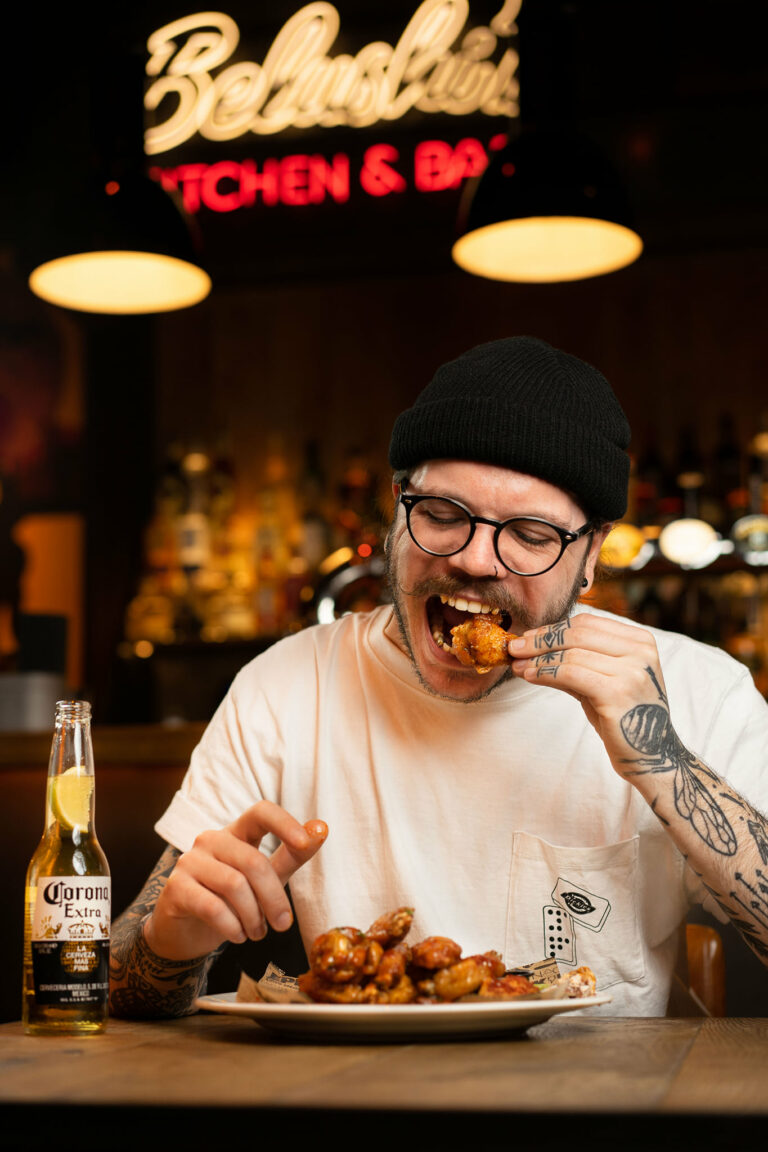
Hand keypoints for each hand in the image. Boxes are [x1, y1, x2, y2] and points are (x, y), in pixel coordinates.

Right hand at [144, 801, 327, 960]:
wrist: (186, 932)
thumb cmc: (230, 900)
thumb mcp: (266, 878)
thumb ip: (292, 855)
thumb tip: (321, 828)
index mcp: (236, 832)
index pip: (260, 812)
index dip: (284, 823)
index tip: (306, 842)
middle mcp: (211, 840)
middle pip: (253, 861)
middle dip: (274, 898)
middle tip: (283, 924)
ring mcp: (190, 861)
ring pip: (234, 885)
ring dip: (253, 916)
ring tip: (257, 932)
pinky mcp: (176, 888)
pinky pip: (213, 906)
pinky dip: (232, 927)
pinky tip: (237, 935)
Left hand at [509, 613, 669, 770]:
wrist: (652, 755)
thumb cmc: (623, 716)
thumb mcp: (603, 679)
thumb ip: (575, 660)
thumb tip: (530, 646)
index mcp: (641, 641)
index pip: (587, 623)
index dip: (553, 628)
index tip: (528, 637)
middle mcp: (640, 652)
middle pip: (577, 635)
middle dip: (540, 640)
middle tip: (514, 648)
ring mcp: (632, 673)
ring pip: (571, 655)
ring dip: (538, 660)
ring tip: (517, 665)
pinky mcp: (617, 694)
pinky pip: (571, 675)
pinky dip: (546, 673)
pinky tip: (530, 676)